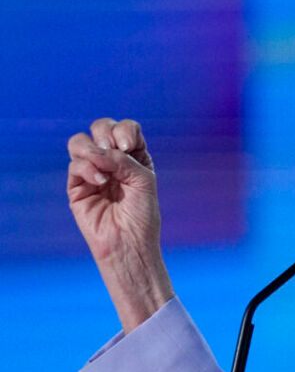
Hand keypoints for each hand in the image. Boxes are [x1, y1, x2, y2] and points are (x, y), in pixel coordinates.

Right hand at [67, 118, 174, 331]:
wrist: (129, 243)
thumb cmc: (142, 215)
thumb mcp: (142, 180)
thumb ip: (122, 160)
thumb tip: (96, 148)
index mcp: (134, 157)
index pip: (126, 128)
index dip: (125, 130)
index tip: (129, 147)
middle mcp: (112, 161)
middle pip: (100, 127)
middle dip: (106, 132)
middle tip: (116, 150)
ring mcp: (93, 172)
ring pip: (79, 142)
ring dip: (92, 149)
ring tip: (104, 169)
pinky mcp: (77, 186)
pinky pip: (75, 164)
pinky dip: (87, 168)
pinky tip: (100, 182)